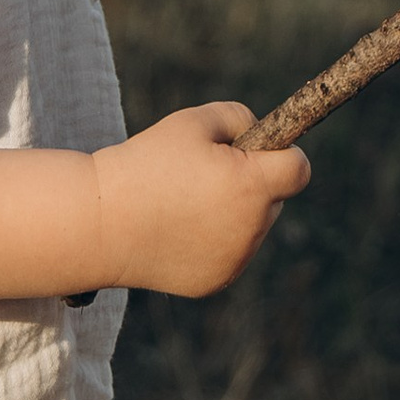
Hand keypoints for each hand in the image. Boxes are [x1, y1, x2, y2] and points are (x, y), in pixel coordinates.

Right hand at [90, 102, 310, 295]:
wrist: (100, 223)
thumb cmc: (145, 164)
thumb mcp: (192, 122)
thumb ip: (239, 117)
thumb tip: (260, 133)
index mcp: (252, 186)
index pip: (299, 169)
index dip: (283, 154)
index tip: (259, 150)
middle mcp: (252, 229)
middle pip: (276, 201)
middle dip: (253, 184)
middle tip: (206, 174)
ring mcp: (235, 261)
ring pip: (252, 228)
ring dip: (233, 213)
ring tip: (183, 202)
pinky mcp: (215, 282)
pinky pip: (229, 254)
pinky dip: (212, 241)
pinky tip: (175, 230)